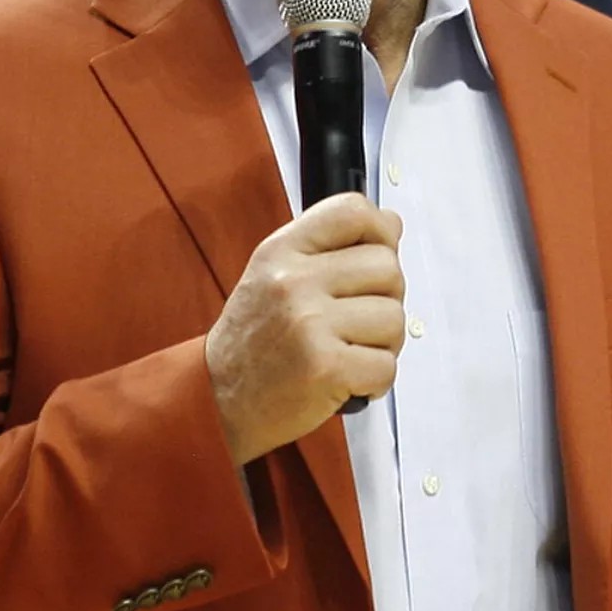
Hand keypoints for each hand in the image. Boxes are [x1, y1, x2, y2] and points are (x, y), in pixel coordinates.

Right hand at [205, 192, 404, 463]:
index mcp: (282, 251)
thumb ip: (332, 248)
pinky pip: (386, 366)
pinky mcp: (325, 367)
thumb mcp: (276, 276)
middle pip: (388, 268)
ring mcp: (309, 323)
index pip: (353, 211)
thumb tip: (392, 224)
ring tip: (349, 353)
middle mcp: (294, 281)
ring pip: (394, 319)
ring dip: (383, 345)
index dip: (381, 231)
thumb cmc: (254, 341)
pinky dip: (376, 381)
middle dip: (386, 299)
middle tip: (356, 324)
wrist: (217, 399)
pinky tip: (348, 380)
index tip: (379, 255)